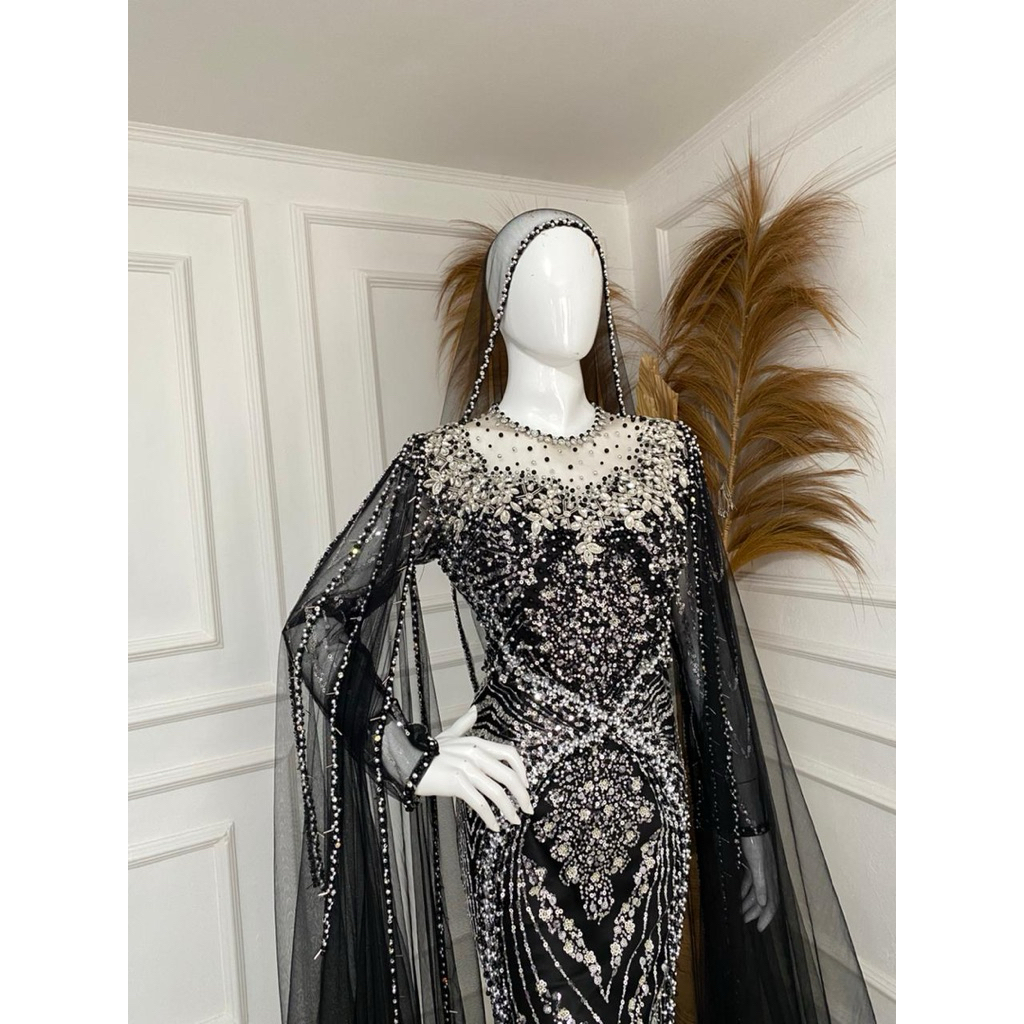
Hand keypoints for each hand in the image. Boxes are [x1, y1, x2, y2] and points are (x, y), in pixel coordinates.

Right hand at [415, 705, 533, 831]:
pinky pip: (480, 803)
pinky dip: (490, 817)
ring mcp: (466, 767)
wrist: (405, 760)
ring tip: (513, 821)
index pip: (509, 754)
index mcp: (476, 743)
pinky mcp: (457, 782)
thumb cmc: (426, 751)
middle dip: (522, 795)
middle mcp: (474, 753)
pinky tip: (494, 826)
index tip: (526, 785)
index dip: (522, 770)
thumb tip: (474, 711)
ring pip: (497, 792)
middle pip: (508, 775)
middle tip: (527, 809)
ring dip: (508, 810)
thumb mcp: (448, 735)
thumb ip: (464, 724)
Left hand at [740, 833, 778, 931]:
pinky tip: (737, 895)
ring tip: (740, 911)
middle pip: (763, 900)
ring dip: (748, 902)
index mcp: (769, 878)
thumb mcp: (757, 865)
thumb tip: (763, 904)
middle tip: (745, 921)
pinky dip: (744, 890)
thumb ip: (760, 884)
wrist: (750, 824)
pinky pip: (749, 881)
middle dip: (755, 912)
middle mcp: (766, 876)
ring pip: (755, 891)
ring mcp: (759, 870)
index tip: (759, 929)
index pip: (771, 903)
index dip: (766, 917)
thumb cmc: (755, 843)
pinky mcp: (751, 863)